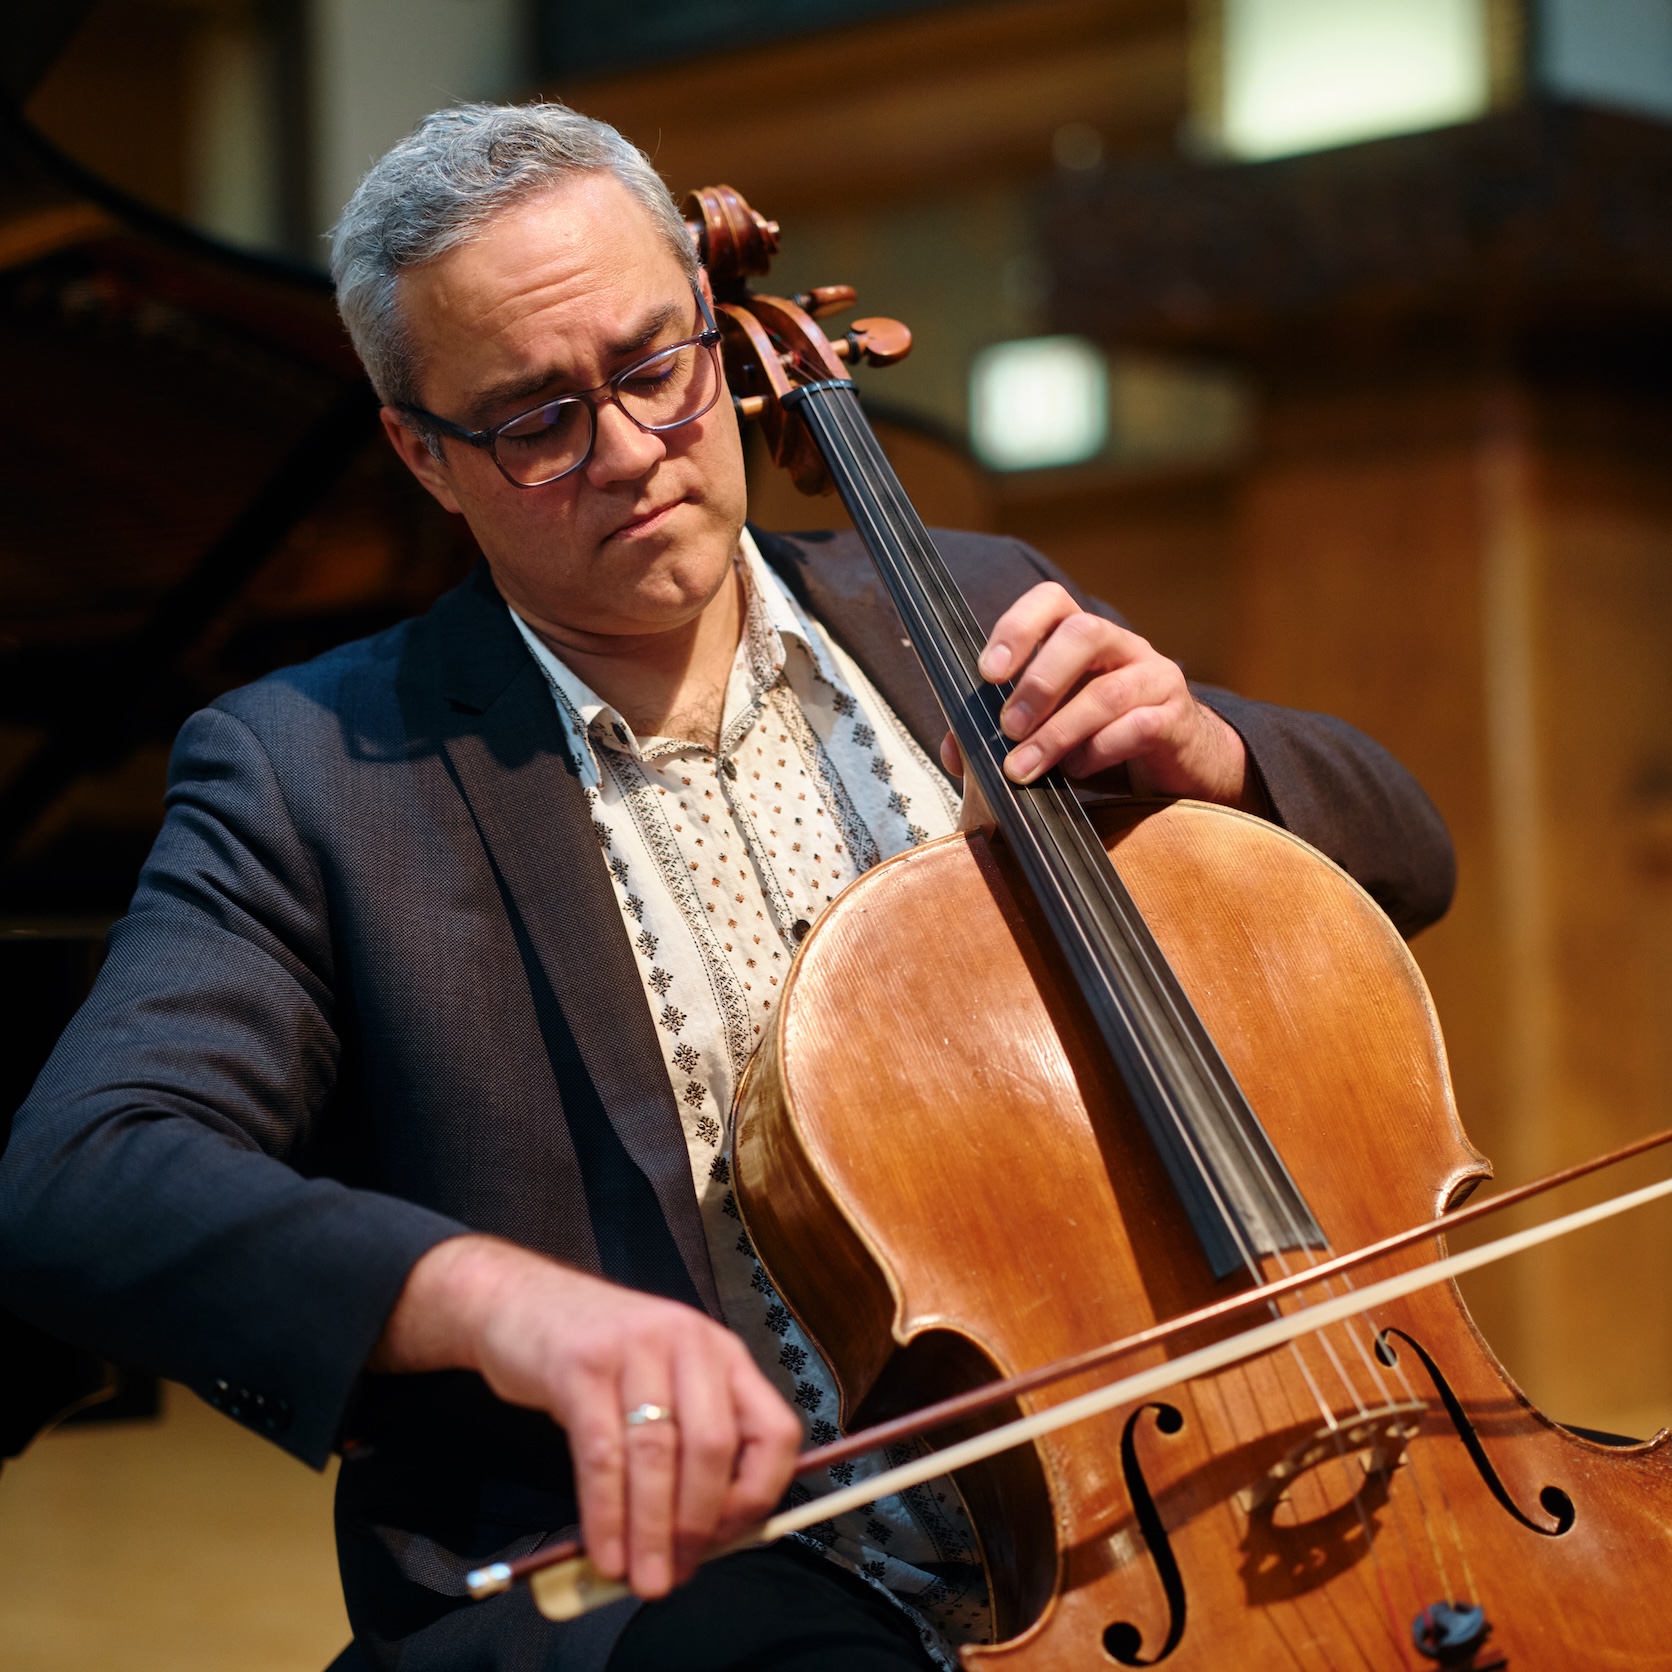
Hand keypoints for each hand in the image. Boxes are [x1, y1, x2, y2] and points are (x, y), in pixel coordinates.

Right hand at [369, 1236, 802, 1597]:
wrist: (519, 1301)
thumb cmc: (599, 1359)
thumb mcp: (660, 1384)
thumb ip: (688, 1448)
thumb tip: (701, 1547)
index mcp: (723, 1354)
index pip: (774, 1431)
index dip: (758, 1495)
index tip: (727, 1542)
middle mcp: (690, 1343)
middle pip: (713, 1447)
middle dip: (698, 1526)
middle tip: (676, 1576)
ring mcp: (636, 1348)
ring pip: (657, 1455)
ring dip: (651, 1532)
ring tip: (642, 1581)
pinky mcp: (582, 1364)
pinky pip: (602, 1454)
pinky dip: (605, 1514)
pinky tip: (603, 1552)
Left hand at [937, 582, 1256, 807]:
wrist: (1178, 769)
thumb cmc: (1103, 741)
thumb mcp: (1048, 732)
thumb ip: (1002, 733)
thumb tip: (956, 751)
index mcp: (1082, 639)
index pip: (1052, 601)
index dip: (1017, 627)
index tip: (988, 673)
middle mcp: (1122, 647)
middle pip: (1084, 632)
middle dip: (1039, 681)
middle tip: (1007, 727)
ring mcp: (1155, 678)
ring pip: (1108, 690)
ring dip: (1057, 732)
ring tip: (1024, 768)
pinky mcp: (1177, 719)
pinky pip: (1139, 726)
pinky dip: (1099, 751)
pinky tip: (1077, 770)